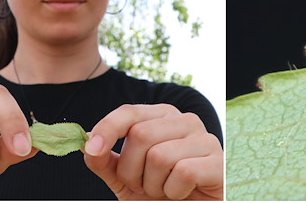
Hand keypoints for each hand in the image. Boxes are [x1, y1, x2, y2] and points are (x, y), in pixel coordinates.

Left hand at [83, 104, 222, 199]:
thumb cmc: (159, 192)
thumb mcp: (124, 177)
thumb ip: (104, 160)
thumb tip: (87, 142)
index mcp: (162, 117)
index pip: (129, 112)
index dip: (107, 128)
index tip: (92, 149)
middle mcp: (185, 121)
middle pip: (141, 135)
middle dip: (132, 169)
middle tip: (142, 184)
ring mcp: (205, 139)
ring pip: (159, 156)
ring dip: (154, 184)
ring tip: (164, 189)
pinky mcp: (218, 161)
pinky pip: (183, 172)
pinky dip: (174, 191)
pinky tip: (182, 193)